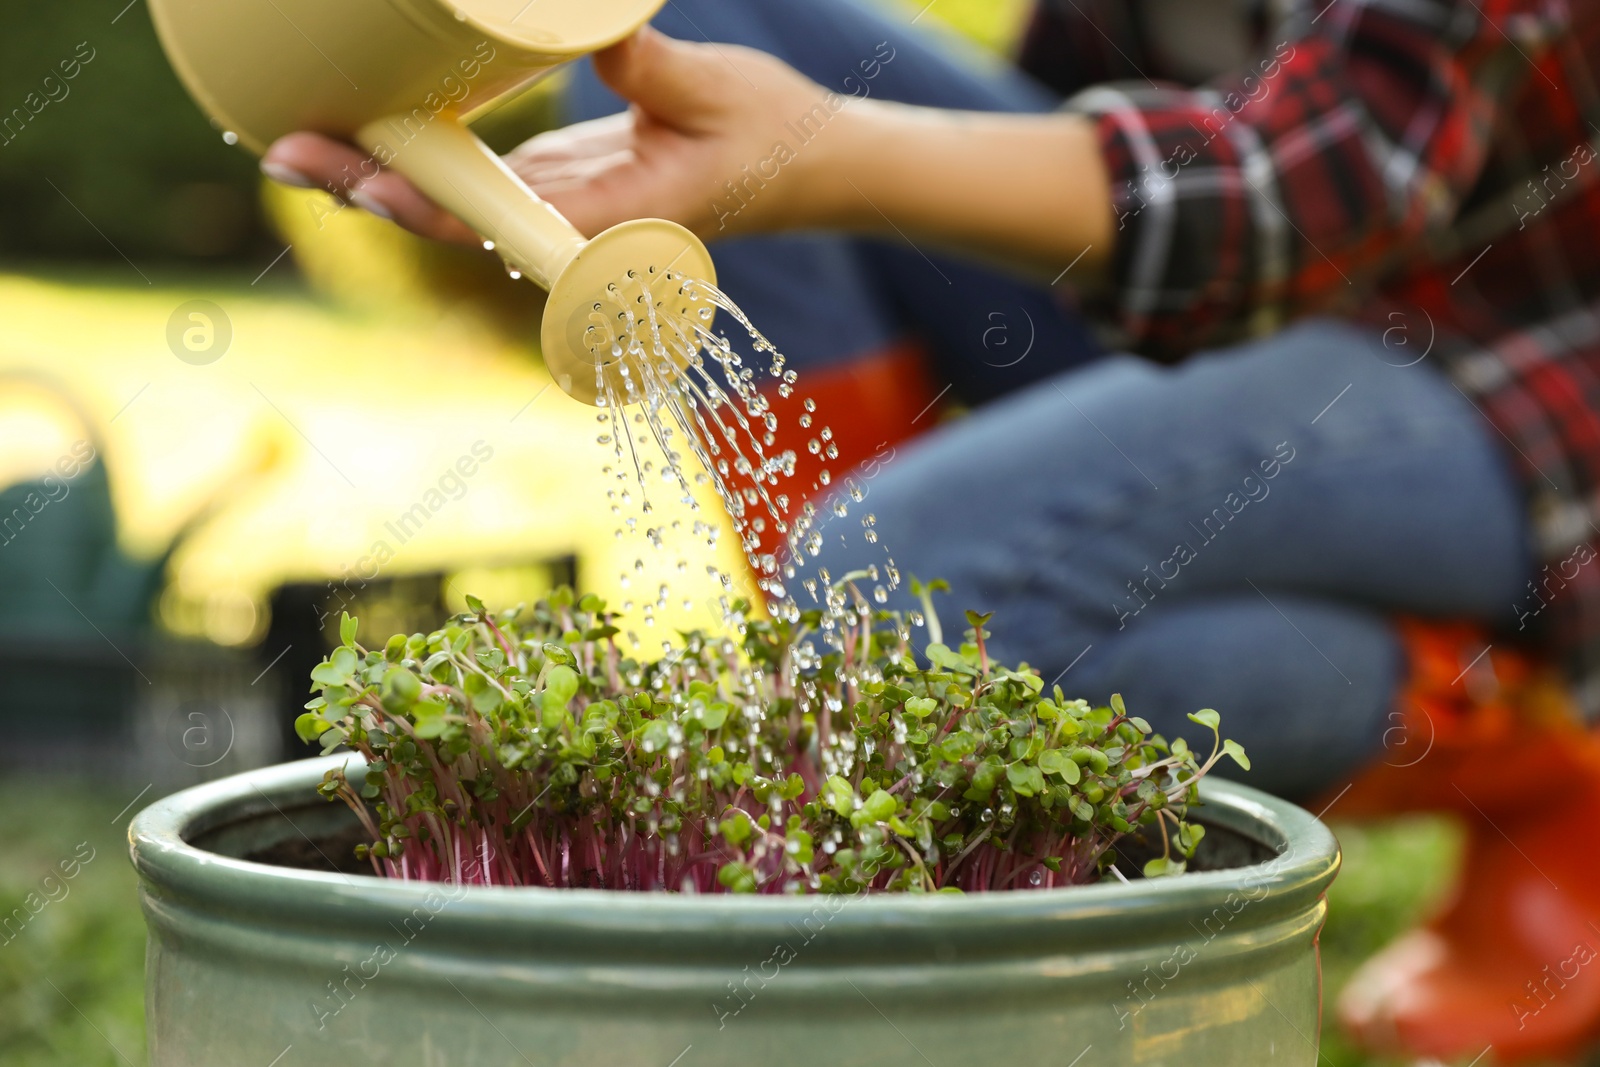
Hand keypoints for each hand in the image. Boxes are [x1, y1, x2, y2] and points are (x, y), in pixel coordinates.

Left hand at [260, 28, 830, 243]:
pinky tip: (366, 128)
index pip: (505, 218)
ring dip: (377, 172)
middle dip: (369, 186)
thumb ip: (649, 66)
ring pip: (456, 197)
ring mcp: (562, 200)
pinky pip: (478, 173)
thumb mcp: (715, 91)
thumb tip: (590, 23)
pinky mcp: (560, 176)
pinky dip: (418, 154)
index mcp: (612, 215)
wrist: (812, 169)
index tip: (365, 185)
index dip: (429, 206)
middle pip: (456, 214)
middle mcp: (574, 221)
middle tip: (281, 152)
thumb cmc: (774, 136)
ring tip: (296, 142)